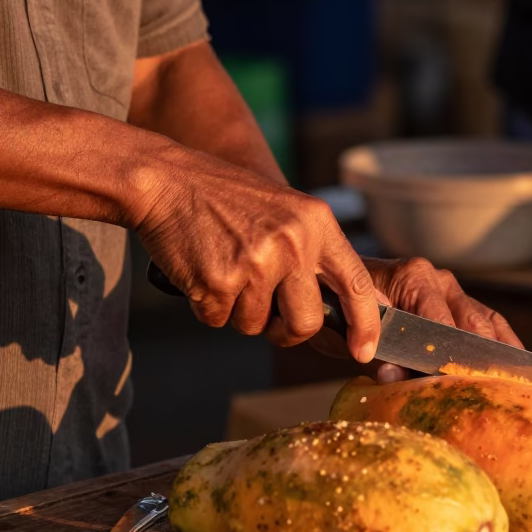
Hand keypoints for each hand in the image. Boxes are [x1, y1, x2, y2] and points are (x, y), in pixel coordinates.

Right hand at [133, 148, 381, 361]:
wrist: (165, 180)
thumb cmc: (227, 199)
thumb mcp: (288, 211)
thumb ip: (318, 253)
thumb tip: (357, 304)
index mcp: (316, 224)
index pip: (356, 285)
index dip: (366, 325)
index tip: (364, 351)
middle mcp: (292, 244)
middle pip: (306, 323)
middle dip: (288, 332)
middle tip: (272, 319)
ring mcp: (255, 264)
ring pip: (256, 325)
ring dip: (239, 311)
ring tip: (227, 270)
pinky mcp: (217, 282)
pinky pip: (219, 320)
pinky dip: (209, 305)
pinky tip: (203, 270)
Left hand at [310, 256, 523, 380]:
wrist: (339, 288)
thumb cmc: (345, 311)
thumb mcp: (352, 333)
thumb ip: (377, 354)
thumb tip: (394, 375)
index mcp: (413, 278)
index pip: (441, 323)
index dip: (449, 358)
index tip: (458, 384)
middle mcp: (439, 279)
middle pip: (470, 324)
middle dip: (477, 359)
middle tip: (489, 390)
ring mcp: (453, 290)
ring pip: (486, 323)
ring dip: (498, 353)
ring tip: (513, 382)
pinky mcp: (462, 302)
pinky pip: (491, 323)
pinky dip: (502, 345)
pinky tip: (514, 368)